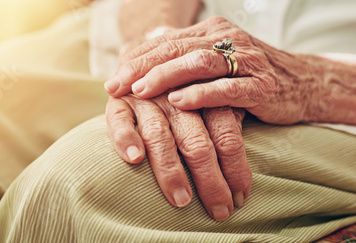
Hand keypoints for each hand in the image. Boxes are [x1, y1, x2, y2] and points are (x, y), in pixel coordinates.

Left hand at [105, 16, 328, 124]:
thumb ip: (181, 61)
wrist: (303, 83)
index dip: (136, 60)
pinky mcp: (260, 86)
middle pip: (177, 49)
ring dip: (166, 77)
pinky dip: (200, 94)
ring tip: (140, 91)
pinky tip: (178, 101)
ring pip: (198, 63)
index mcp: (211, 32)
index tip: (112, 81)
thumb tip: (138, 65)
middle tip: (116, 86)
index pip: (165, 41)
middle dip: (142, 68)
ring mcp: (245, 61)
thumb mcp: (213, 63)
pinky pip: (226, 89)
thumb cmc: (247, 76)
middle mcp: (227, 40)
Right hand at [106, 94, 250, 220]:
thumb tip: (242, 177)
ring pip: (160, 136)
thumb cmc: (182, 93)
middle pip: (196, 141)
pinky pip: (119, 121)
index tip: (240, 199)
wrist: (143, 59)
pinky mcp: (117, 101)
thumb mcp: (207, 101)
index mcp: (204, 96)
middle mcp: (176, 97)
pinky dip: (127, 138)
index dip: (235, 168)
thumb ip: (225, 124)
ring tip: (182, 200)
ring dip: (170, 169)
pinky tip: (135, 159)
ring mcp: (145, 99)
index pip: (225, 134)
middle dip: (210, 179)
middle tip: (219, 210)